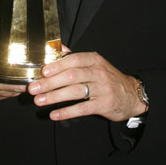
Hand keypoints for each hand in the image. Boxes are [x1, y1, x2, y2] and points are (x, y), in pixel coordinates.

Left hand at [28, 51, 145, 121]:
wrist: (131, 94)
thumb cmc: (108, 78)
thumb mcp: (95, 64)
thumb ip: (77, 57)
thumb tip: (59, 49)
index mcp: (94, 60)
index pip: (74, 60)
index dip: (57, 65)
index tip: (43, 72)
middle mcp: (98, 72)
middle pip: (71, 76)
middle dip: (50, 83)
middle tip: (34, 88)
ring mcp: (102, 88)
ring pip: (75, 92)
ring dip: (54, 97)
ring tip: (39, 101)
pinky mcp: (104, 104)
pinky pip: (83, 108)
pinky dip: (67, 112)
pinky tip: (54, 114)